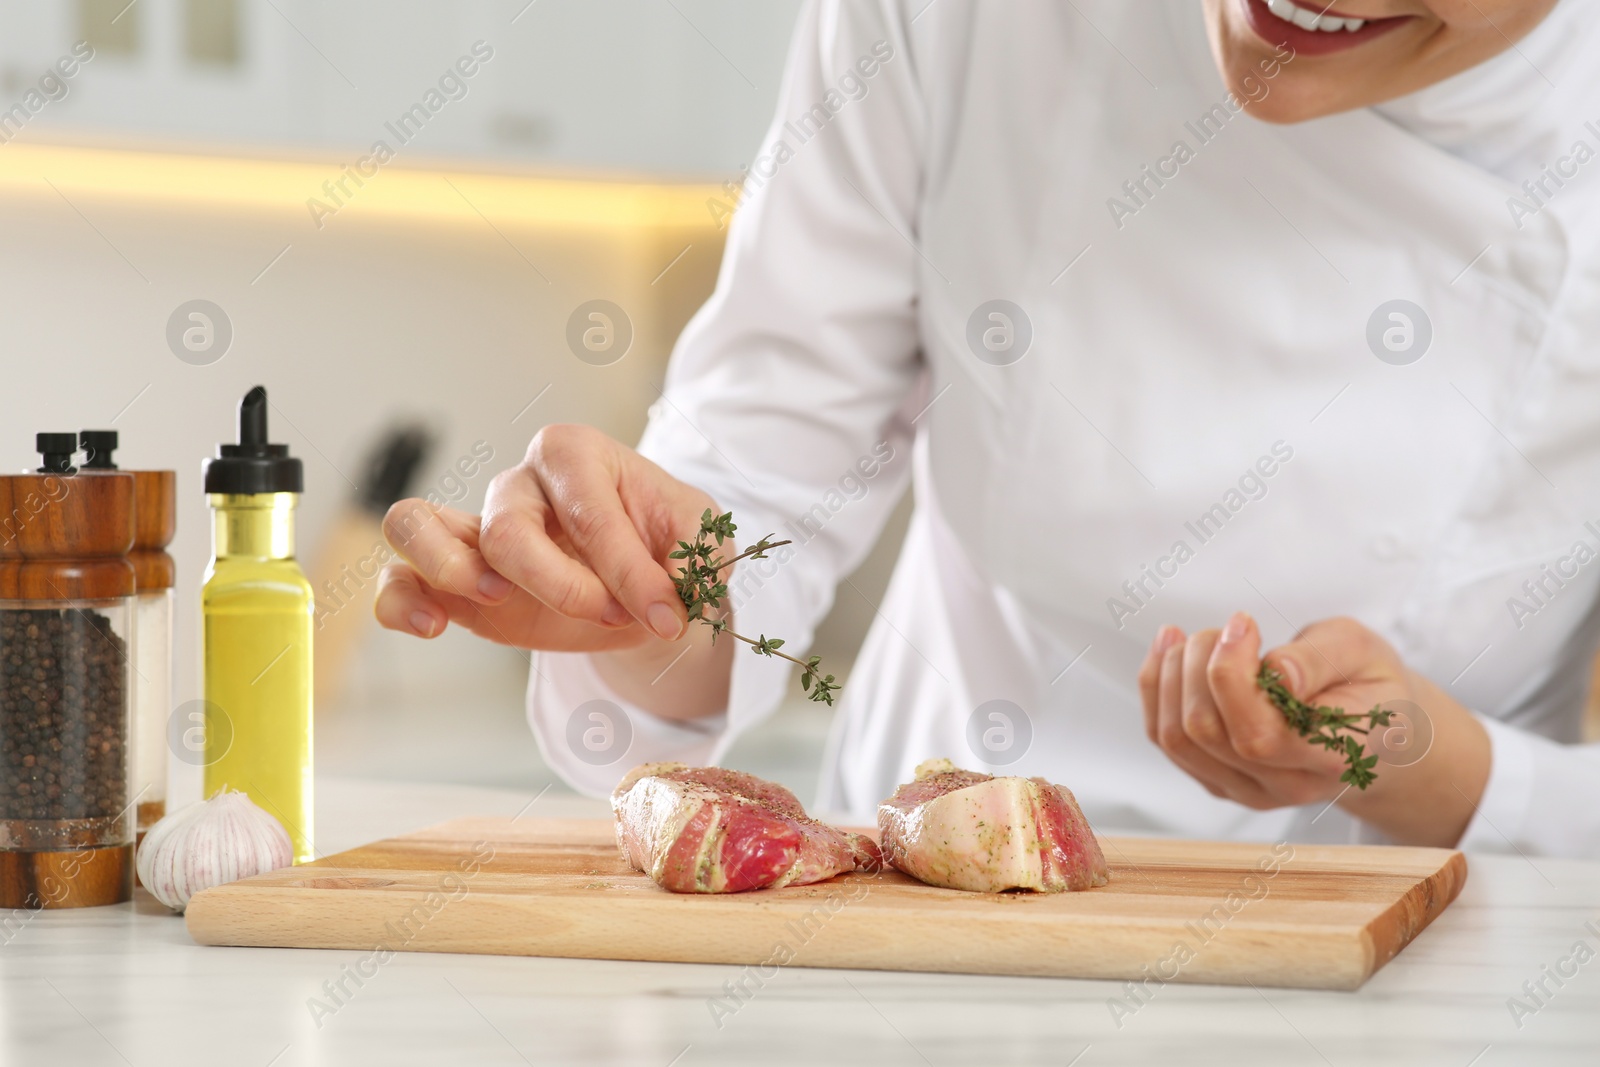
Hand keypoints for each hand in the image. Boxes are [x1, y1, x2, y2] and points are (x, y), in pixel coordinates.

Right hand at [374, 424, 732, 716]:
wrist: (643, 587)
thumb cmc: (664, 543)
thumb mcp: (699, 536)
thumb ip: (694, 551)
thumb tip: (672, 585)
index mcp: (575, 454)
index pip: (589, 511)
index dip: (628, 571)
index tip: (668, 617)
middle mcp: (517, 484)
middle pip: (508, 525)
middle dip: (561, 584)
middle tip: (609, 614)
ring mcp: (474, 529)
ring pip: (417, 524)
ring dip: (448, 566)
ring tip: (492, 598)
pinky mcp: (450, 580)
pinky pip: (397, 578)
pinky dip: (399, 601)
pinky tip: (431, 626)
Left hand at [1138, 611, 1489, 845]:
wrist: (1374, 729)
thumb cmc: (1367, 683)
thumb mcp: (1364, 652)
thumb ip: (1320, 661)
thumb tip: (1278, 674)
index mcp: (1331, 756)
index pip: (1259, 735)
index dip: (1232, 673)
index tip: (1243, 622)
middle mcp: (1285, 785)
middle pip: (1207, 732)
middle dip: (1199, 664)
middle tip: (1226, 628)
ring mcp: (1246, 789)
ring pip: (1177, 738)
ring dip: (1172, 675)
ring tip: (1194, 638)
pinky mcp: (1217, 779)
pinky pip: (1166, 739)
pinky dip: (1158, 688)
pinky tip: (1170, 652)